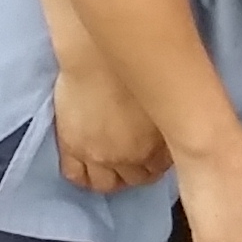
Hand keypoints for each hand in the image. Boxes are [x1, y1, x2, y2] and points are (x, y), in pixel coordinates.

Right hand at [49, 61, 172, 193]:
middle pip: (134, 180)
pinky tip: (88, 166)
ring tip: (111, 166)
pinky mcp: (71, 146)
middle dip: (137, 171)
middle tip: (135, 157)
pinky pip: (74, 174)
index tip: (155, 154)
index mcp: (153, 148)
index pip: (158, 171)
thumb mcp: (164, 100)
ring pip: (104, 184)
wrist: (99, 56)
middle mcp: (126, 158)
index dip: (157, 163)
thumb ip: (167, 124)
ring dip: (111, 179)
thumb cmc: (138, 69)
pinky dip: (83, 176)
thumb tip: (170, 134)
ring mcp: (96, 156)